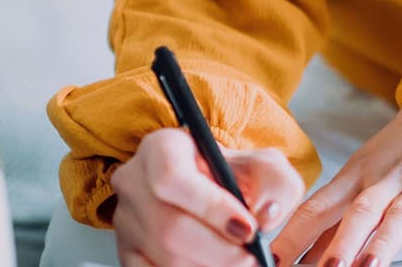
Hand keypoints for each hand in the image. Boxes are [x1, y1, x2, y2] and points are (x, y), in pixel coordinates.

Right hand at [111, 126, 306, 266]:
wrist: (213, 191)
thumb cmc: (232, 175)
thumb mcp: (262, 166)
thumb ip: (276, 183)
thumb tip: (266, 215)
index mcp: (161, 148)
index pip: (173, 178)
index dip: (211, 208)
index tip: (248, 228)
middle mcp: (134, 182)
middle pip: (169, 227)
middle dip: (219, 251)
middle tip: (251, 258)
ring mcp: (125, 220)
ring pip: (163, 255)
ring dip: (208, 266)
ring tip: (239, 262)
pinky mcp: (126, 251)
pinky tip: (212, 266)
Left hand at [269, 91, 401, 266]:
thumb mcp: (364, 176)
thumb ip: (334, 221)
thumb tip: (296, 258)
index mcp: (356, 176)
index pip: (317, 208)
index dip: (293, 235)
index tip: (274, 260)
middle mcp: (386, 179)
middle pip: (358, 211)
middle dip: (338, 244)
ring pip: (400, 214)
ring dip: (384, 241)